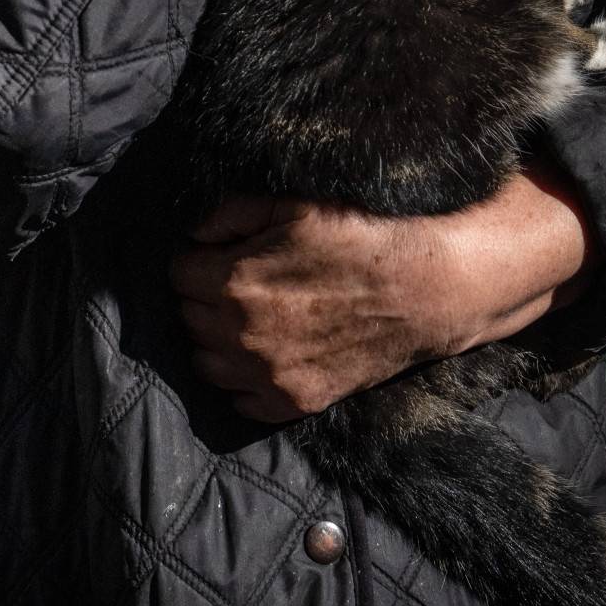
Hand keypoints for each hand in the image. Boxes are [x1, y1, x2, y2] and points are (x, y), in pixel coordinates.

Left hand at [167, 165, 593, 422]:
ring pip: (206, 361)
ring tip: (250, 316)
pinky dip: (244, 379)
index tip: (221, 253)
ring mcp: (267, 375)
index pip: (177, 273)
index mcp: (232, 282)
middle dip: (206, 296)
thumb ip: (231, 213)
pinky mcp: (293, 402)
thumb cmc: (363, 236)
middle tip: (241, 279)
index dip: (199, 258)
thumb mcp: (295, 204)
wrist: (427, 290)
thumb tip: (195, 232)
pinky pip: (240, 400)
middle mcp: (240, 335)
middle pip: (188, 317)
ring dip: (218, 339)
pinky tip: (268, 351)